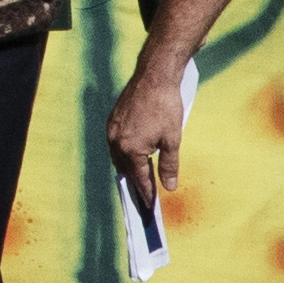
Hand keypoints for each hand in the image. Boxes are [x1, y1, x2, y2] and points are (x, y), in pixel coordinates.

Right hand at [105, 60, 191, 201]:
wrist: (154, 76)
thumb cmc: (165, 107)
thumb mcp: (172, 140)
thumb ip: (169, 166)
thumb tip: (170, 187)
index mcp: (130, 148)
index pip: (139, 178)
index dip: (146, 193)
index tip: (150, 206)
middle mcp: (115, 141)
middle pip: (125, 170)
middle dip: (136, 182)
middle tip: (146, 194)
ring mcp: (111, 129)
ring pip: (118, 157)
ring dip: (129, 168)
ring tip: (140, 177)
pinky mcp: (112, 120)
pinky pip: (115, 144)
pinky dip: (124, 153)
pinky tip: (133, 154)